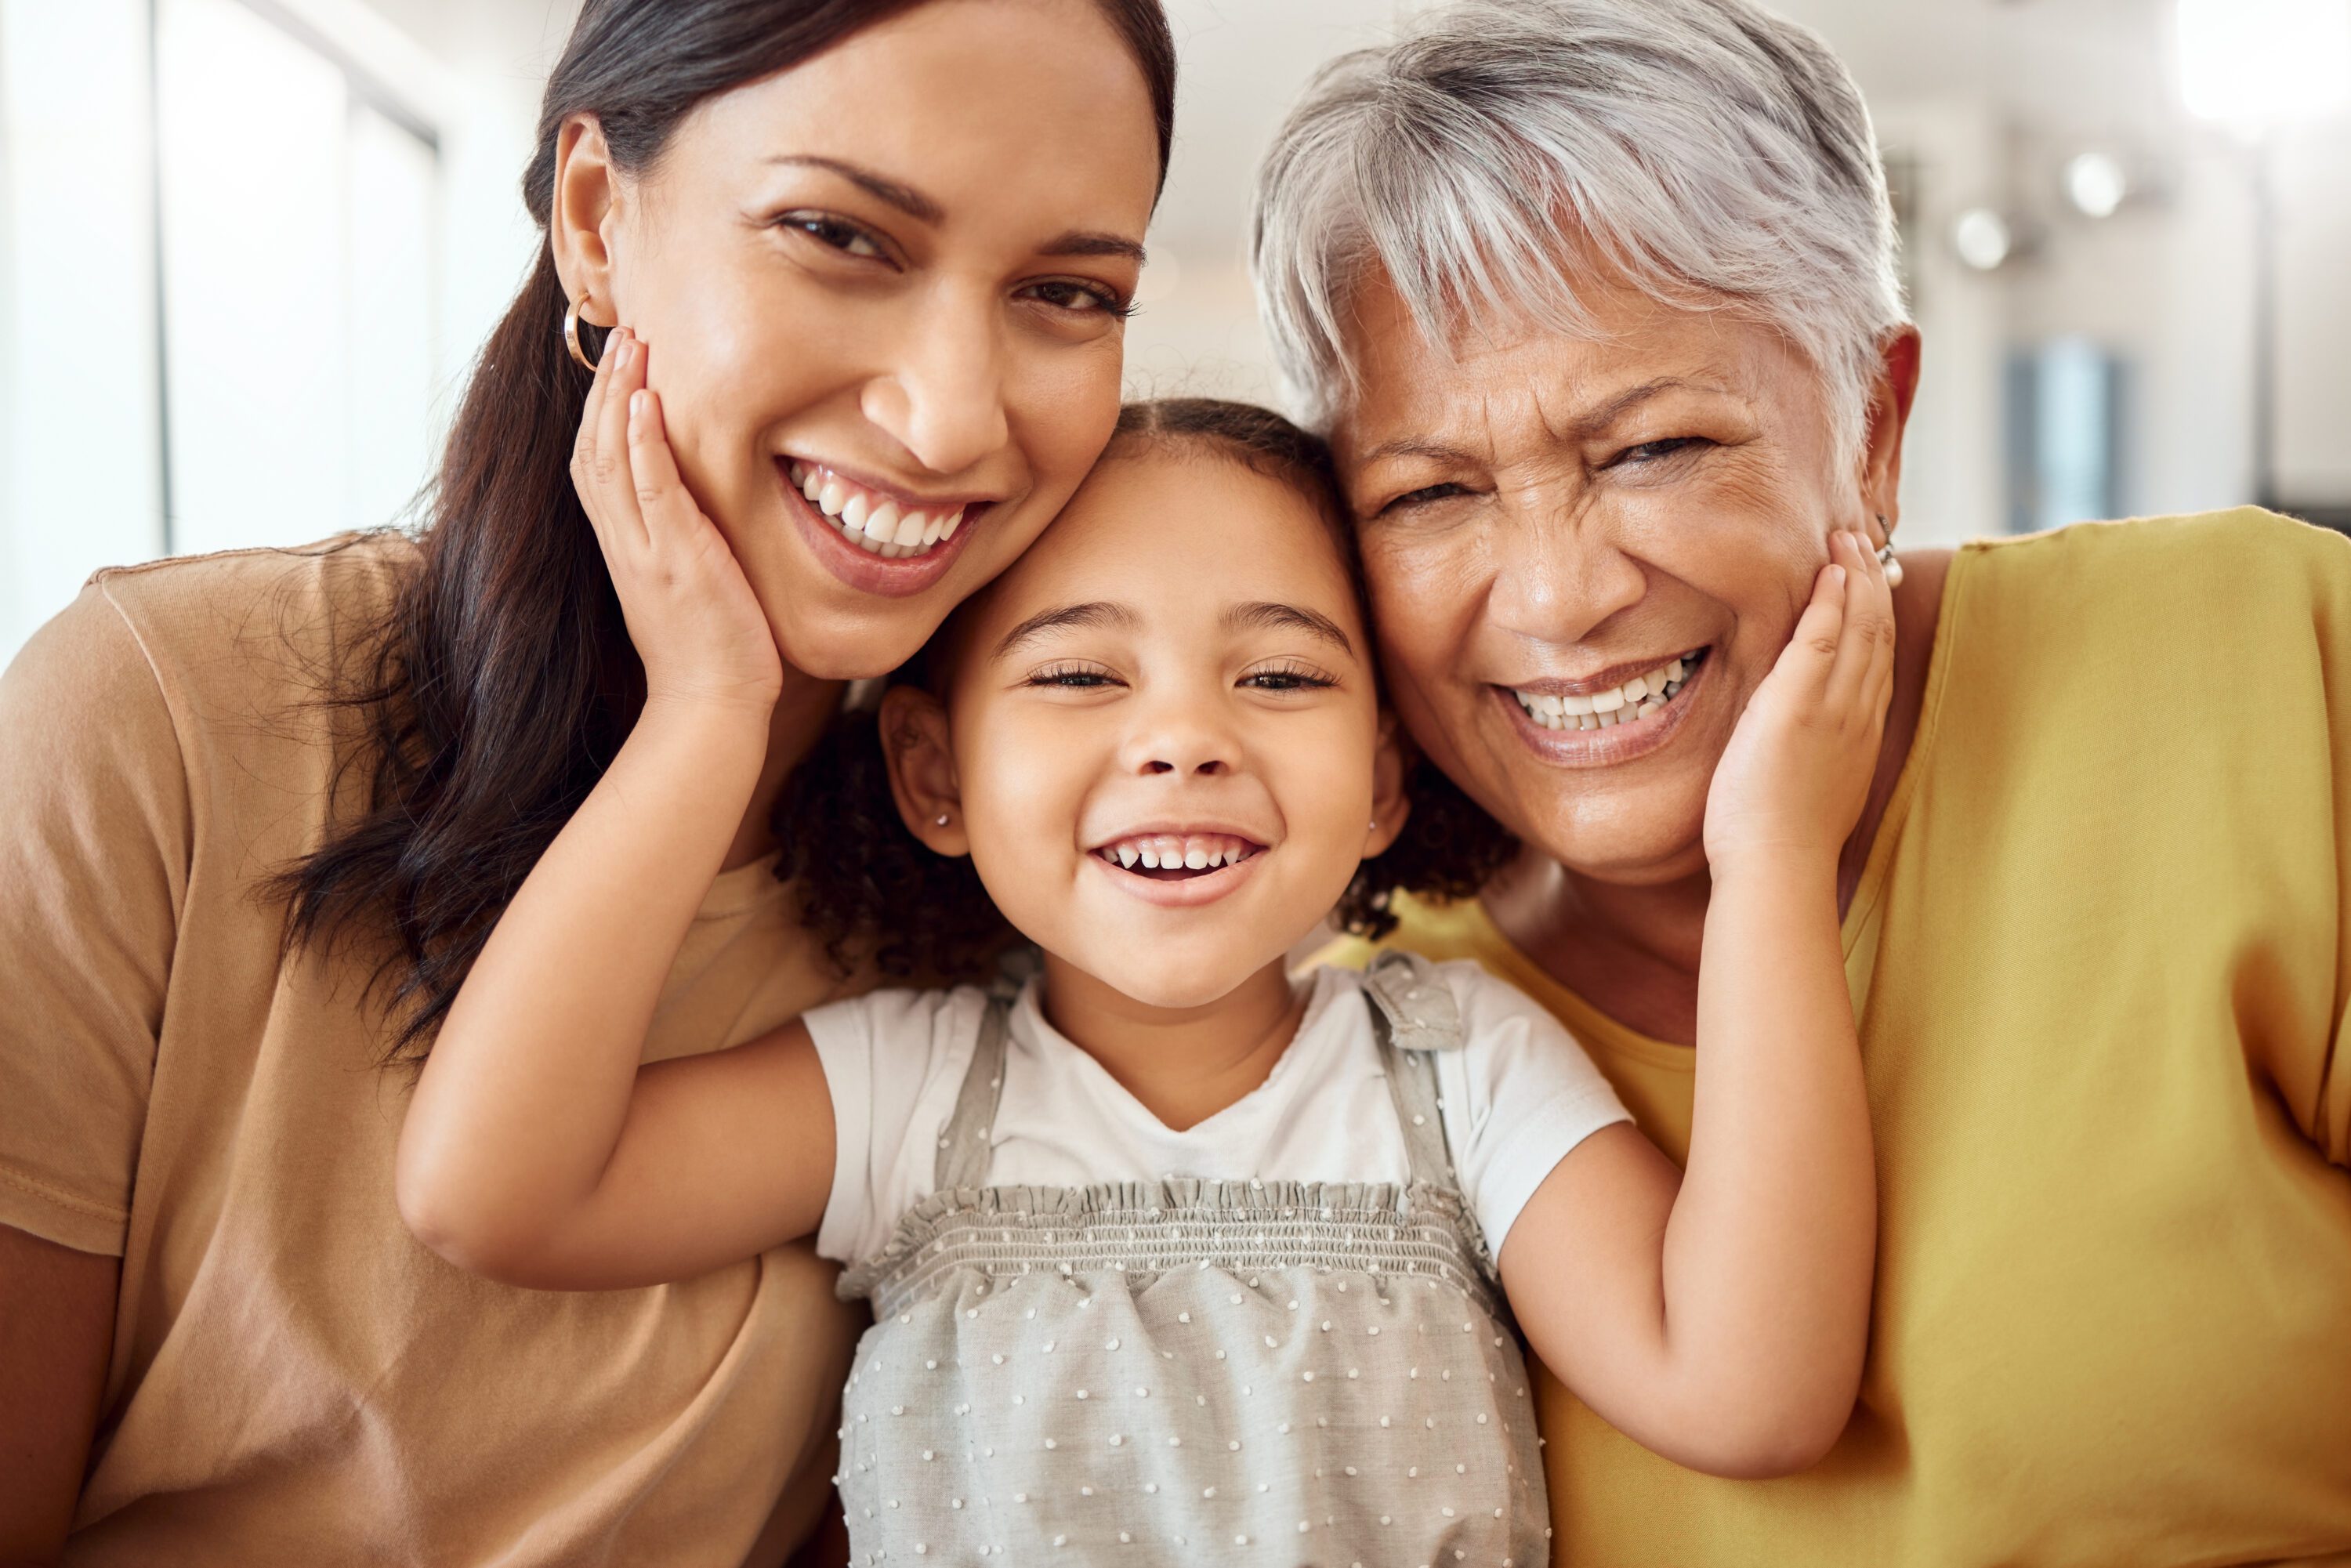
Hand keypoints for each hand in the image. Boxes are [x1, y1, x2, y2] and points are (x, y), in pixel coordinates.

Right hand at [571, 328, 782, 717]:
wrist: (710, 707)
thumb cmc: (712, 650)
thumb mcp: (689, 583)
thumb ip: (683, 541)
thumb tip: (701, 510)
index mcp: (625, 546)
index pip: (597, 464)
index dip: (600, 410)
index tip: (618, 364)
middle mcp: (624, 542)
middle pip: (593, 448)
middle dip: (604, 387)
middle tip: (623, 332)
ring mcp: (645, 550)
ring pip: (613, 457)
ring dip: (619, 395)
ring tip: (632, 343)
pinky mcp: (675, 560)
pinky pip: (650, 491)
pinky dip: (644, 443)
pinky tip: (646, 401)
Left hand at [1703, 530, 1895, 876]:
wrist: (1776, 866)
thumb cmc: (1780, 840)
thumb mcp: (1813, 783)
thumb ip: (1816, 747)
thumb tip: (1802, 733)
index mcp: (1862, 731)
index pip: (1879, 657)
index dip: (1877, 612)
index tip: (1867, 579)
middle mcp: (1858, 713)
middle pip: (1878, 630)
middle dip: (1870, 579)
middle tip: (1858, 539)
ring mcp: (1832, 708)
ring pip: (1859, 625)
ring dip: (1853, 575)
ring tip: (1844, 537)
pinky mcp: (1797, 706)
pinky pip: (1821, 639)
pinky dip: (1829, 600)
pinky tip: (1826, 570)